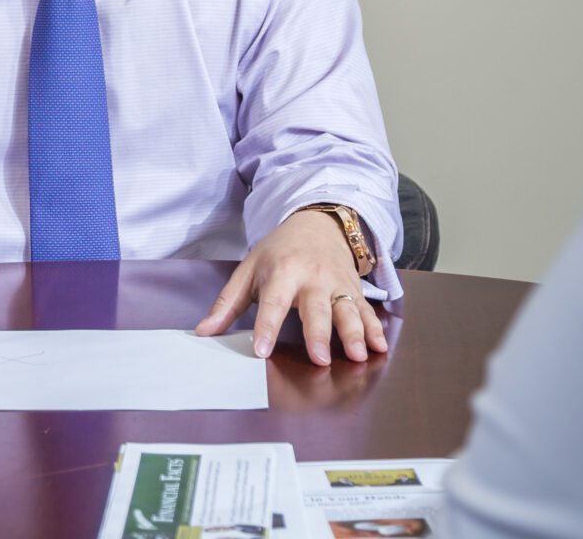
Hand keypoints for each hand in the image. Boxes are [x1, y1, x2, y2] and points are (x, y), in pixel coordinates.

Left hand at [194, 210, 388, 365]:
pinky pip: (367, 310)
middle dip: (318, 333)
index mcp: (282, 272)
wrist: (317, 223)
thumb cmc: (278, 251)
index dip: (266, 326)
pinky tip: (379, 346)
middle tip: (319, 358)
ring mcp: (337, 283)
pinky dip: (375, 328)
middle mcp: (312, 277)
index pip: (272, 302)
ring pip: (347, 310)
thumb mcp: (249, 270)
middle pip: (315, 308)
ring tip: (358, 355)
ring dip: (354, 333)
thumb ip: (227, 303)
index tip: (261, 350)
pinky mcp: (354, 289)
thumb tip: (203, 331)